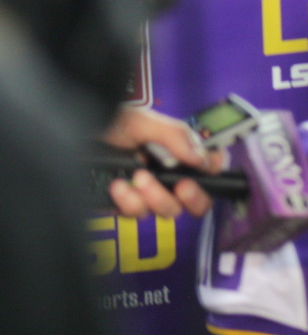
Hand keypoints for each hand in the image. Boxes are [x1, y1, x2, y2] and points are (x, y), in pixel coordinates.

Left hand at [102, 107, 223, 218]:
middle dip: (191, 197)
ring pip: (167, 211)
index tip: (205, 170)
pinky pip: (137, 214)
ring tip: (137, 177)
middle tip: (181, 186)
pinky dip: (128, 202)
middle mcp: (166, 175)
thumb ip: (176, 137)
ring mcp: (146, 193)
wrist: (66, 134)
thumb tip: (204, 160)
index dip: (215, 172)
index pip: (211, 169)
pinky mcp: (125, 205)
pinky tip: (117, 186)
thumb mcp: (143, 120)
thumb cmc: (105, 122)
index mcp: (177, 152)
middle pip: (196, 202)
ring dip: (155, 197)